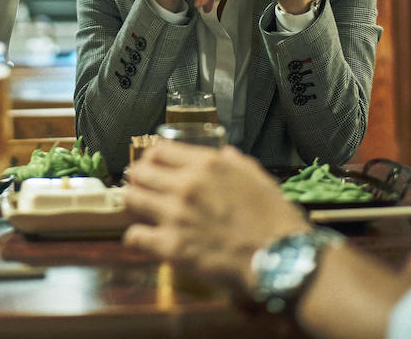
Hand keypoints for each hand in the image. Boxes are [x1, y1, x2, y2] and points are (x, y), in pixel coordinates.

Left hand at [123, 143, 307, 294]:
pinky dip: (136, 238)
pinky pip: (135, 236)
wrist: (279, 258)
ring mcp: (175, 215)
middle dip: (139, 180)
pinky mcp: (171, 246)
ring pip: (131, 199)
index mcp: (207, 164)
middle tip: (143, 189)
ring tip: (141, 212)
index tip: (152, 167)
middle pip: (140, 172)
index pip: (159, 151)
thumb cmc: (274, 219)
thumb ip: (236, 163)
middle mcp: (186, 184)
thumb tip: (225, 154)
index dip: (152, 159)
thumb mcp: (258, 178)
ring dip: (134, 204)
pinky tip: (145, 240)